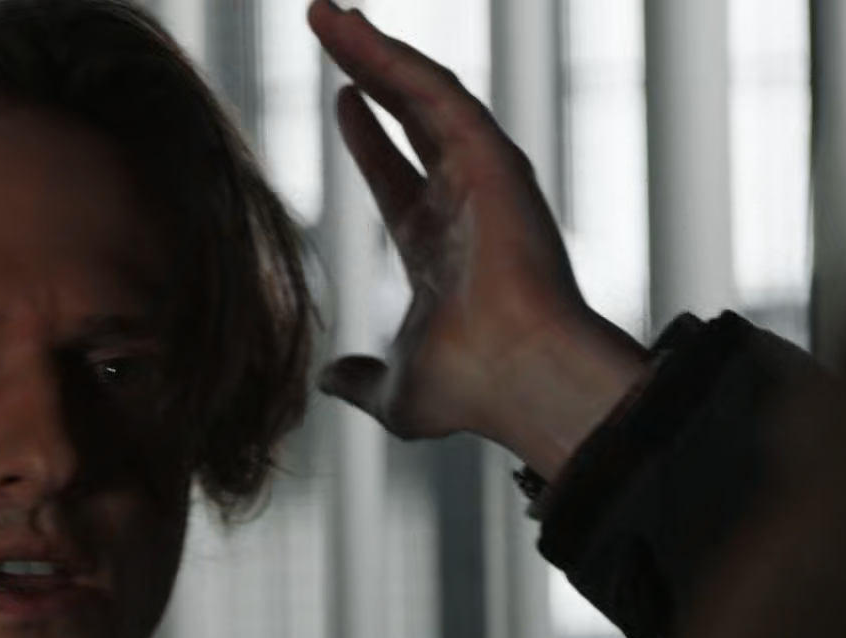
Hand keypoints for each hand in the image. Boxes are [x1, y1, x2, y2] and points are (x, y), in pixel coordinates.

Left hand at [308, 0, 645, 481]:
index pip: (398, 173)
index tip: (341, 102)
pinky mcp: (490, 156)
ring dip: (371, 49)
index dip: (368, 138)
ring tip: (326, 13)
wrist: (519, 379)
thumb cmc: (471, 391)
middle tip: (332, 28)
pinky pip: (433, 91)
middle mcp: (464, 202)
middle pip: (411, 117)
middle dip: (370, 71)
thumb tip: (327, 380)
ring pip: (421, 92)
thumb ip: (362, 381)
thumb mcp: (395, 392)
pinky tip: (349, 33)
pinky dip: (390, 58)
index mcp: (440, 246)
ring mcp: (481, 175)